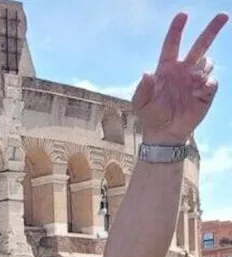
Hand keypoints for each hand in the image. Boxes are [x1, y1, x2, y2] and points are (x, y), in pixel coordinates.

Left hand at [134, 12, 226, 145]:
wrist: (165, 133)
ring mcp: (195, 80)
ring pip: (207, 62)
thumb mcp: (141, 103)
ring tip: (193, 81)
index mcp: (166, 68)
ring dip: (203, 68)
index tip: (183, 15)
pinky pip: (212, 81)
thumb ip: (143, 88)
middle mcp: (183, 70)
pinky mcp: (206, 92)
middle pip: (200, 46)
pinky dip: (208, 83)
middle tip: (224, 15)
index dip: (177, 30)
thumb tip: (147, 73)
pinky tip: (199, 91)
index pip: (172, 45)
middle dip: (211, 30)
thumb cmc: (151, 115)